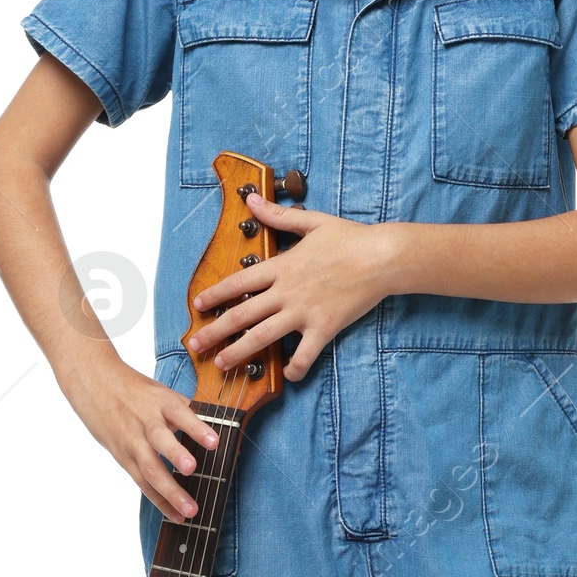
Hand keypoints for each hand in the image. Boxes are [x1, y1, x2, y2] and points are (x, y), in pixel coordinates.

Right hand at [56, 343, 219, 521]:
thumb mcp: (161, 391)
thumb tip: (217, 427)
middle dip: (176, 456)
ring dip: (170, 492)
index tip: (214, 442)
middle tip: (192, 469)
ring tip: (189, 511)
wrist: (93, 382)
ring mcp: (132, 441)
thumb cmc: (134, 389)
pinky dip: (159, 500)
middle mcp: (145, 422)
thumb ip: (186, 410)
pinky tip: (175, 515)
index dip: (196, 427)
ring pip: (150, 468)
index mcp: (160, 402)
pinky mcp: (122, 457)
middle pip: (160, 440)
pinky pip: (142, 482)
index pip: (180, 413)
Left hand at [187, 192, 400, 379]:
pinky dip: (294, 368)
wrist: (382, 257)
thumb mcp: (311, 222)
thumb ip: (277, 216)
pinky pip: (304, 354)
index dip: (215, 294)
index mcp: (282, 267)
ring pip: (263, 337)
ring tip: (221, 364)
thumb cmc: (350, 238)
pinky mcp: (324, 328)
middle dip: (214, 331)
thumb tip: (251, 199)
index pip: (239, 282)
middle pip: (242, 314)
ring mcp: (304, 312)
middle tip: (194, 345)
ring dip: (238, 352)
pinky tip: (288, 377)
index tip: (197, 305)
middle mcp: (287, 292)